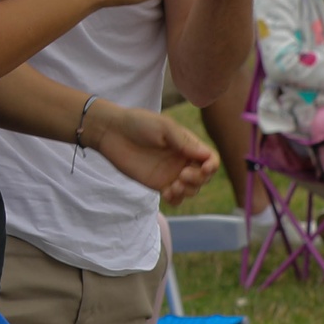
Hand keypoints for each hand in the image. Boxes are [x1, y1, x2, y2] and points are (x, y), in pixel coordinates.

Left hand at [87, 101, 219, 204]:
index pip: (210, 159)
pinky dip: (176, 199)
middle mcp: (182, 160)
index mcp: (188, 144)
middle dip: (198, 180)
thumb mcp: (164, 127)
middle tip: (182, 175)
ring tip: (173, 186)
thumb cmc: (138, 123)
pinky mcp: (158, 184)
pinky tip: (166, 194)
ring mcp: (171, 173)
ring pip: (191, 190)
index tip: (204, 168)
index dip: (211, 166)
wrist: (112, 132)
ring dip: (188, 191)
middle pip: (204, 177)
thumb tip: (206, 156)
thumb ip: (183, 142)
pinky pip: (175, 198)